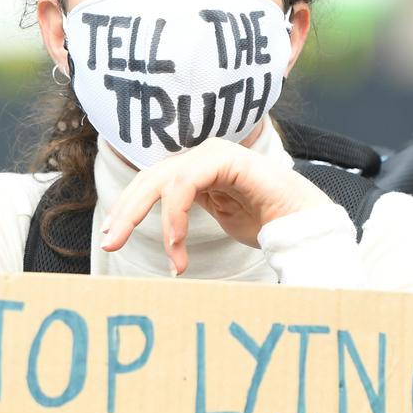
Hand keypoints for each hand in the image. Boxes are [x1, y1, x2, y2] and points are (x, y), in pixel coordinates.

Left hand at [101, 138, 331, 273]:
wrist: (303, 223)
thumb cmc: (264, 223)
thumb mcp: (216, 219)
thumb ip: (187, 216)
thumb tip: (160, 239)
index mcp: (195, 169)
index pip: (149, 184)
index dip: (126, 207)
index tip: (110, 237)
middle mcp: (201, 157)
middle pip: (149, 178)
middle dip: (126, 211)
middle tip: (109, 242)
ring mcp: (213, 153)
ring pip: (165, 181)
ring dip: (160, 224)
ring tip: (171, 259)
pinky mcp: (226, 157)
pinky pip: (186, 183)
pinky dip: (176, 214)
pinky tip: (178, 243)